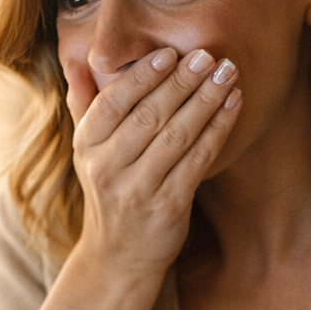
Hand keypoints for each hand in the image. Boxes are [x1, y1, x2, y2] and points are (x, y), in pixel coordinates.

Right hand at [67, 46, 240, 280]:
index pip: (113, 103)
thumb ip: (83, 106)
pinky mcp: (169, 206)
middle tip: (208, 55)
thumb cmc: (109, 190)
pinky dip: (218, 129)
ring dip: (206, 100)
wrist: (119, 255)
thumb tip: (76, 62)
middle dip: (182, 82)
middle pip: (149, 116)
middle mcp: (107, 167)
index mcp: (86, 146)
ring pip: (177, 136)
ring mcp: (138, 189)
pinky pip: (198, 160)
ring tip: (227, 73)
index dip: (142, 77)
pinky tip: (234, 104)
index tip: (169, 53)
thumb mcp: (86, 152)